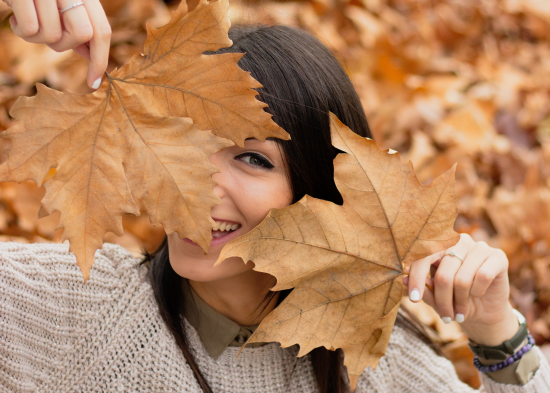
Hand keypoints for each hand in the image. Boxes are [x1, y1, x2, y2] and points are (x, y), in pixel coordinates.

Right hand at [3, 0, 110, 88]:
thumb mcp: (58, 8)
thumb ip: (76, 27)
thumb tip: (92, 56)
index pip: (102, 30)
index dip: (100, 60)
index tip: (94, 83)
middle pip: (82, 34)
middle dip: (64, 45)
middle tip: (45, 37)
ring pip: (53, 35)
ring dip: (37, 37)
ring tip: (26, 20)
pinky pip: (30, 28)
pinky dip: (20, 30)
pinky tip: (15, 17)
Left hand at [404, 233, 518, 345]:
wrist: (484, 312)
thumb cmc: (455, 300)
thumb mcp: (436, 297)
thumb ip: (424, 287)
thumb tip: (406, 279)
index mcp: (439, 246)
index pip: (423, 257)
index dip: (417, 277)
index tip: (413, 299)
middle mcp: (458, 241)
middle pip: (443, 274)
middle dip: (442, 300)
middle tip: (445, 317)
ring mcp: (479, 247)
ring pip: (462, 279)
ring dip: (460, 302)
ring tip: (459, 312)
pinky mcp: (497, 256)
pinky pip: (482, 276)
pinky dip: (477, 291)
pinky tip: (477, 295)